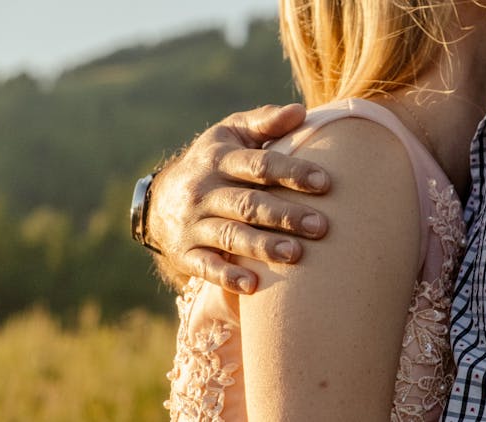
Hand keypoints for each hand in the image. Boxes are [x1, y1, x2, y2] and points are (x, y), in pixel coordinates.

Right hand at [148, 104, 329, 293]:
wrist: (160, 199)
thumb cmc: (213, 162)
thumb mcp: (231, 134)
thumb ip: (265, 122)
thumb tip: (300, 112)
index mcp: (220, 159)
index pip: (259, 165)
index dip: (292, 173)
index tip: (324, 182)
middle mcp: (205, 191)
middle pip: (248, 204)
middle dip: (285, 215)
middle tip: (321, 226)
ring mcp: (194, 224)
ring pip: (230, 235)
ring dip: (262, 246)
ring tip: (295, 254)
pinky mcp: (186, 253)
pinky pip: (205, 266)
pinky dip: (227, 276)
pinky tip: (252, 286)